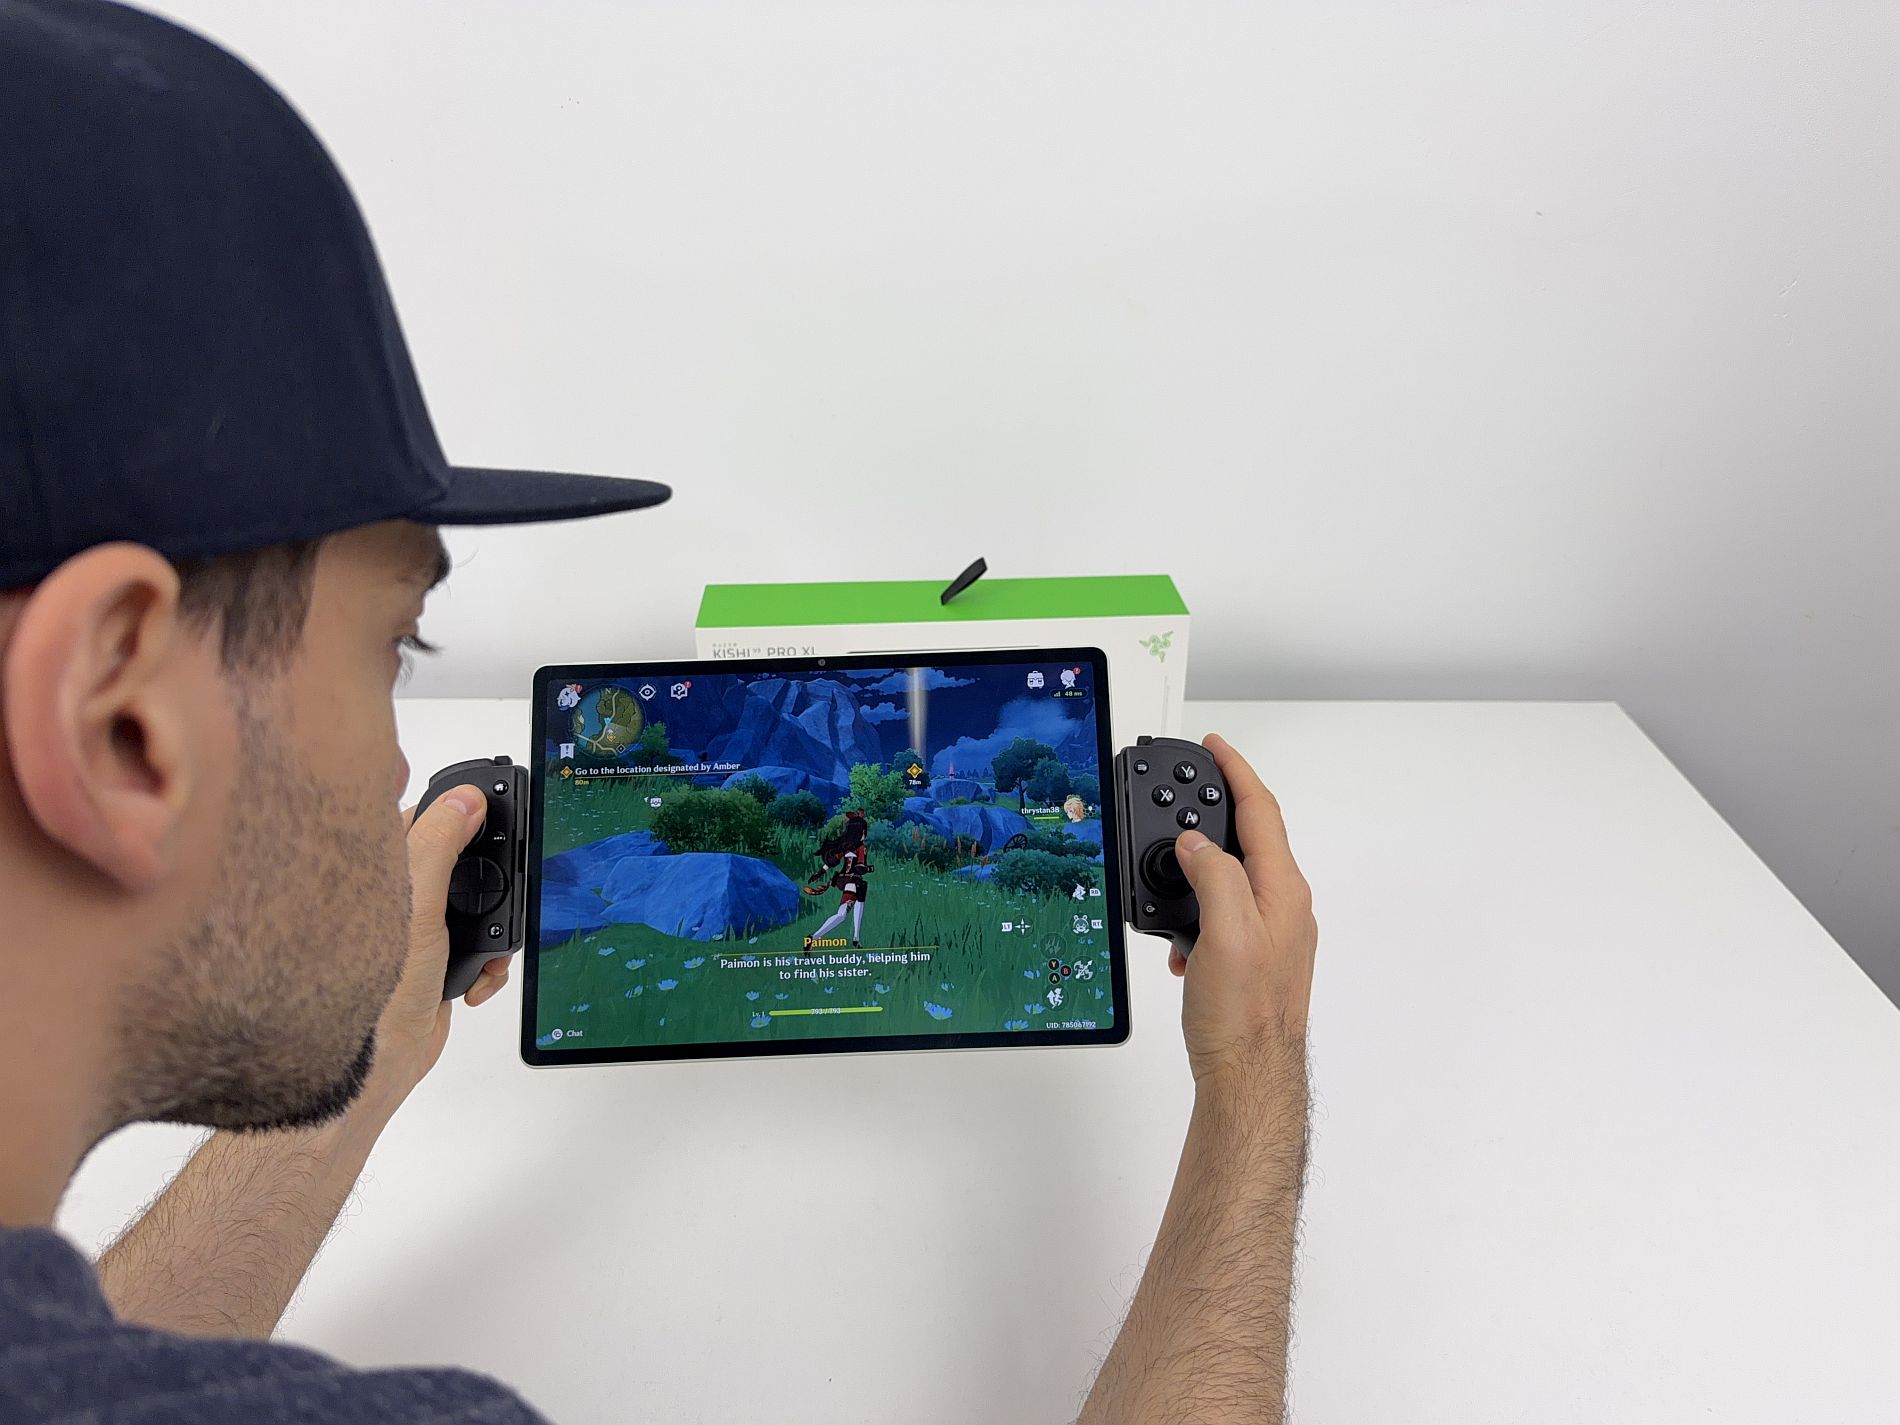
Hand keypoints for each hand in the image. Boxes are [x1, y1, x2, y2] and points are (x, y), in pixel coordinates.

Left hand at [361, 785, 513, 1107]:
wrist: (375, 1066)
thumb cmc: (371, 990)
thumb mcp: (415, 905)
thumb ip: (439, 843)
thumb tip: (466, 799)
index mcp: (379, 869)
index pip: (422, 816)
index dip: (456, 812)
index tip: (489, 810)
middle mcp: (395, 894)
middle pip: (460, 860)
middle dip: (487, 881)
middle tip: (493, 893)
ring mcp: (416, 929)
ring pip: (477, 904)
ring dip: (492, 929)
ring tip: (482, 948)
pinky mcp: (435, 959)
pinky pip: (480, 946)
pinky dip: (488, 963)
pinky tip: (472, 978)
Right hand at [1169, 734, 1317, 1090]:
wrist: (1249, 1078)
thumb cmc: (1243, 1015)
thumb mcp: (1224, 931)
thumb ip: (1215, 874)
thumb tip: (1194, 844)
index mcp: (1283, 890)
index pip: (1260, 811)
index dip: (1235, 772)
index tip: (1214, 746)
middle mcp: (1283, 907)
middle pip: (1248, 839)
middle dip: (1211, 816)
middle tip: (1181, 794)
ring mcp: (1271, 933)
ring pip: (1230, 878)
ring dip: (1195, 873)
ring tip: (1165, 879)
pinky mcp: (1253, 958)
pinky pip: (1222, 915)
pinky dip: (1194, 915)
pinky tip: (1178, 941)